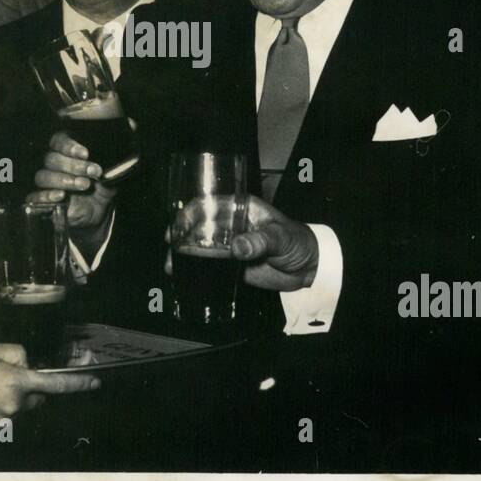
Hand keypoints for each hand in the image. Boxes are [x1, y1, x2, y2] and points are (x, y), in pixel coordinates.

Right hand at [0, 343, 99, 436]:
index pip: (55, 383)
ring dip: (11, 398)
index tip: (95, 382)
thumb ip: (13, 352)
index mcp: (16, 382)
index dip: (78, 383)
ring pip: (19, 408)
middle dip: (28, 387)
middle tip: (2, 375)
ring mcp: (3, 423)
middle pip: (35, 396)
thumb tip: (24, 362)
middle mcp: (14, 406)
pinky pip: (4, 418)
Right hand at [29, 131, 118, 249]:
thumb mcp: (117, 165)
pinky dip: (45, 196)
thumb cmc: (104, 183)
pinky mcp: (43, 201)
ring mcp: (47, 182)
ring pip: (44, 176)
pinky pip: (35, 197)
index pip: (59, 141)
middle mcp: (54, 163)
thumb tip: (132, 125)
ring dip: (64, 180)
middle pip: (52, 159)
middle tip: (93, 172)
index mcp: (67, 150)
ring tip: (84, 185)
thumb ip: (123, 145)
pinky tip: (60, 196)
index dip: (69, 146)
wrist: (100, 211)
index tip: (85, 153)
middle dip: (73, 165)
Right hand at [166, 195, 318, 292]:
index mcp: (240, 208)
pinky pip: (210, 267)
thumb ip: (260, 241)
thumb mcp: (280, 237)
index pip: (209, 204)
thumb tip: (237, 248)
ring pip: (201, 247)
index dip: (190, 212)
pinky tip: (182, 276)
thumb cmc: (298, 241)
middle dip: (182, 235)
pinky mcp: (232, 265)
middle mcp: (231, 225)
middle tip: (171, 246)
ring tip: (170, 265)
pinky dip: (196, 270)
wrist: (310, 268)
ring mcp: (230, 245)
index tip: (179, 225)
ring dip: (185, 255)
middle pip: (200, 226)